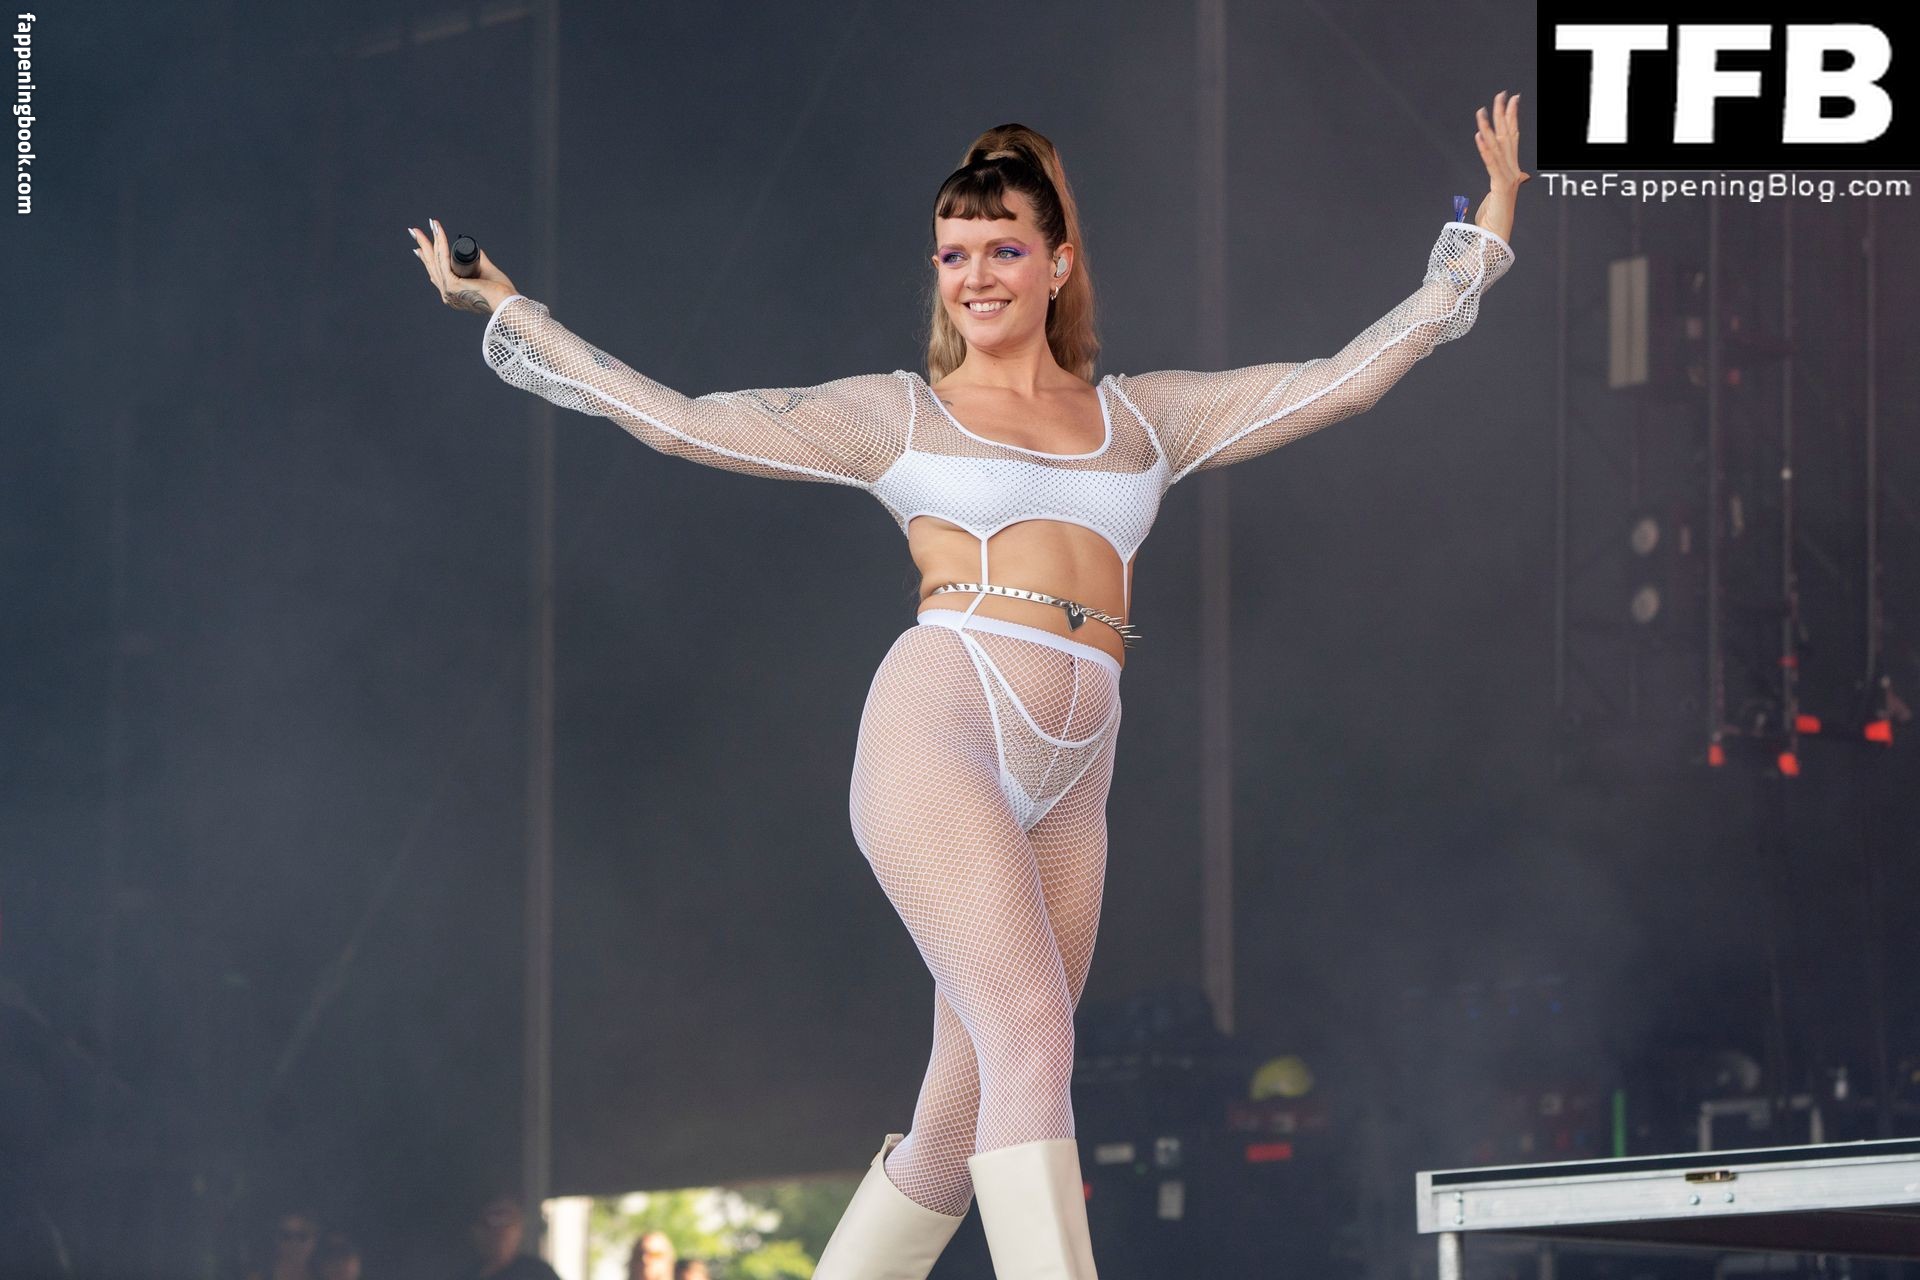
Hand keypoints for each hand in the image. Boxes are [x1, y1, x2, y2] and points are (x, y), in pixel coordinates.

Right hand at [409, 217, 517, 315]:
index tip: (420, 248)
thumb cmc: (501, 292)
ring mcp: (448, 291)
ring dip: (430, 241)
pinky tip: (439, 233)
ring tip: (427, 227)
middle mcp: (448, 294)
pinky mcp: (452, 286)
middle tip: (415, 232)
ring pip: (436, 261)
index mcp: (454, 294)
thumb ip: (481, 262)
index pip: (436, 273)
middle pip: (431, 266)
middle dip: (423, 246)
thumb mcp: (486, 273)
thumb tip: (476, 250)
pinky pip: (443, 261)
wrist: (507, 302)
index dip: (428, 259)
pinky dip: (441, 245)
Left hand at [1472, 90, 1528, 242]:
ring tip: (1481, 112)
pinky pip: (1491, 164)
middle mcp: (1511, 170)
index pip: (1512, 137)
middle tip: (1502, 94)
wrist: (1496, 238)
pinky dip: (1485, 149)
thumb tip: (1522, 176)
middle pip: (1508, 136)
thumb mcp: (1501, 195)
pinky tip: (1479, 135)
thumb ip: (1510, 181)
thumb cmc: (1495, 219)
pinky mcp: (1499, 186)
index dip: (1511, 118)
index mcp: (1511, 169)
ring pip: (1497, 146)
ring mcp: (1507, 178)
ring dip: (1488, 127)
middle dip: (1503, 114)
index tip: (1510, 100)